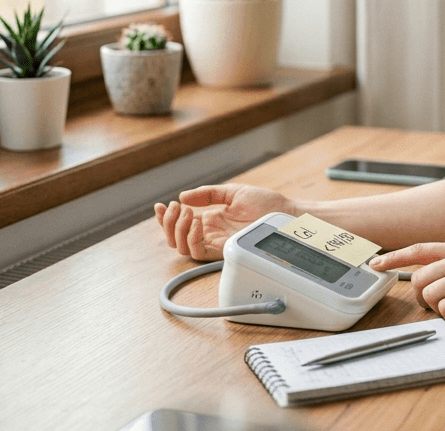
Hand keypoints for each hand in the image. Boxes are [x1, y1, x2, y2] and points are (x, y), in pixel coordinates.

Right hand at [154, 184, 296, 260]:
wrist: (284, 213)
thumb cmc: (264, 203)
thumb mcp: (232, 192)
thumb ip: (207, 194)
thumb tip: (183, 196)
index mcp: (210, 220)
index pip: (179, 224)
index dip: (165, 218)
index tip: (160, 206)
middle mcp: (210, 233)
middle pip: (175, 238)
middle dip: (167, 224)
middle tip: (174, 208)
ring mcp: (216, 243)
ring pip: (182, 247)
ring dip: (178, 229)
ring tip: (186, 212)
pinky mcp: (225, 250)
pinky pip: (199, 252)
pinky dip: (192, 238)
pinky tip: (196, 223)